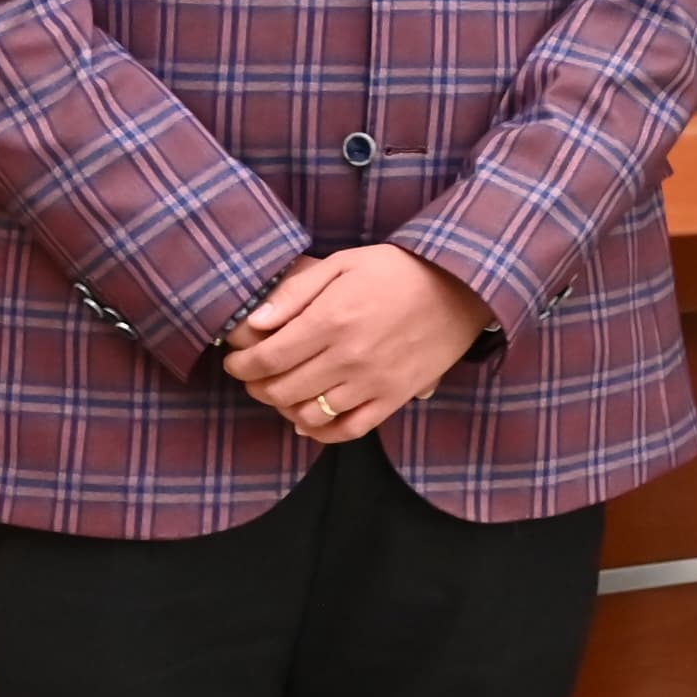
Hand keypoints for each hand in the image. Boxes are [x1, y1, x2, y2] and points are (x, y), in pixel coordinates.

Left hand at [223, 244, 491, 442]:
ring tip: (282, 393)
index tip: (235, 360)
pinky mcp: (395, 397)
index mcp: (332, 321)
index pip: (267, 359)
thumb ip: (296, 292)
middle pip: (282, 390)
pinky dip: (323, 433)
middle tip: (253, 376)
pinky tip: (310, 421)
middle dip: (256, 386)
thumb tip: (254, 324)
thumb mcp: (343, 264)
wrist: (462, 286)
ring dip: (285, 408)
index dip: (241, 365)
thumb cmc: (398, 270)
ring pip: (309, 415)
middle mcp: (349, 358)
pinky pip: (350, 430)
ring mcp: (373, 382)